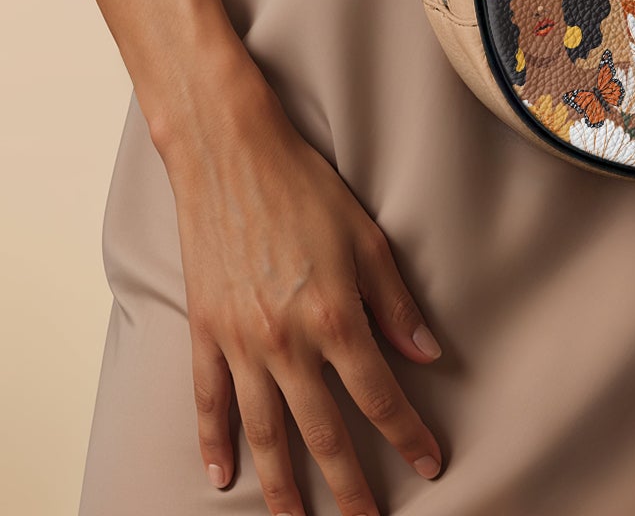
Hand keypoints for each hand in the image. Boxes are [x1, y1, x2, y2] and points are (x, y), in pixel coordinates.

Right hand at [155, 62, 444, 513]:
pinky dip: (214, 441)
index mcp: (334, 316)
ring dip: (283, 485)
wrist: (230, 152)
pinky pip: (209, 400)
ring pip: (265, 431)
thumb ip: (395, 303)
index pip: (379, 396)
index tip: (429, 465)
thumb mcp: (367, 238)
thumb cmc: (302, 186)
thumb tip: (426, 356)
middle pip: (323, 432)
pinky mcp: (205, 329)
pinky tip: (224, 477)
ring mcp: (240, 340)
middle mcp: (286, 340)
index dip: (407, 436)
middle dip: (349, 487)